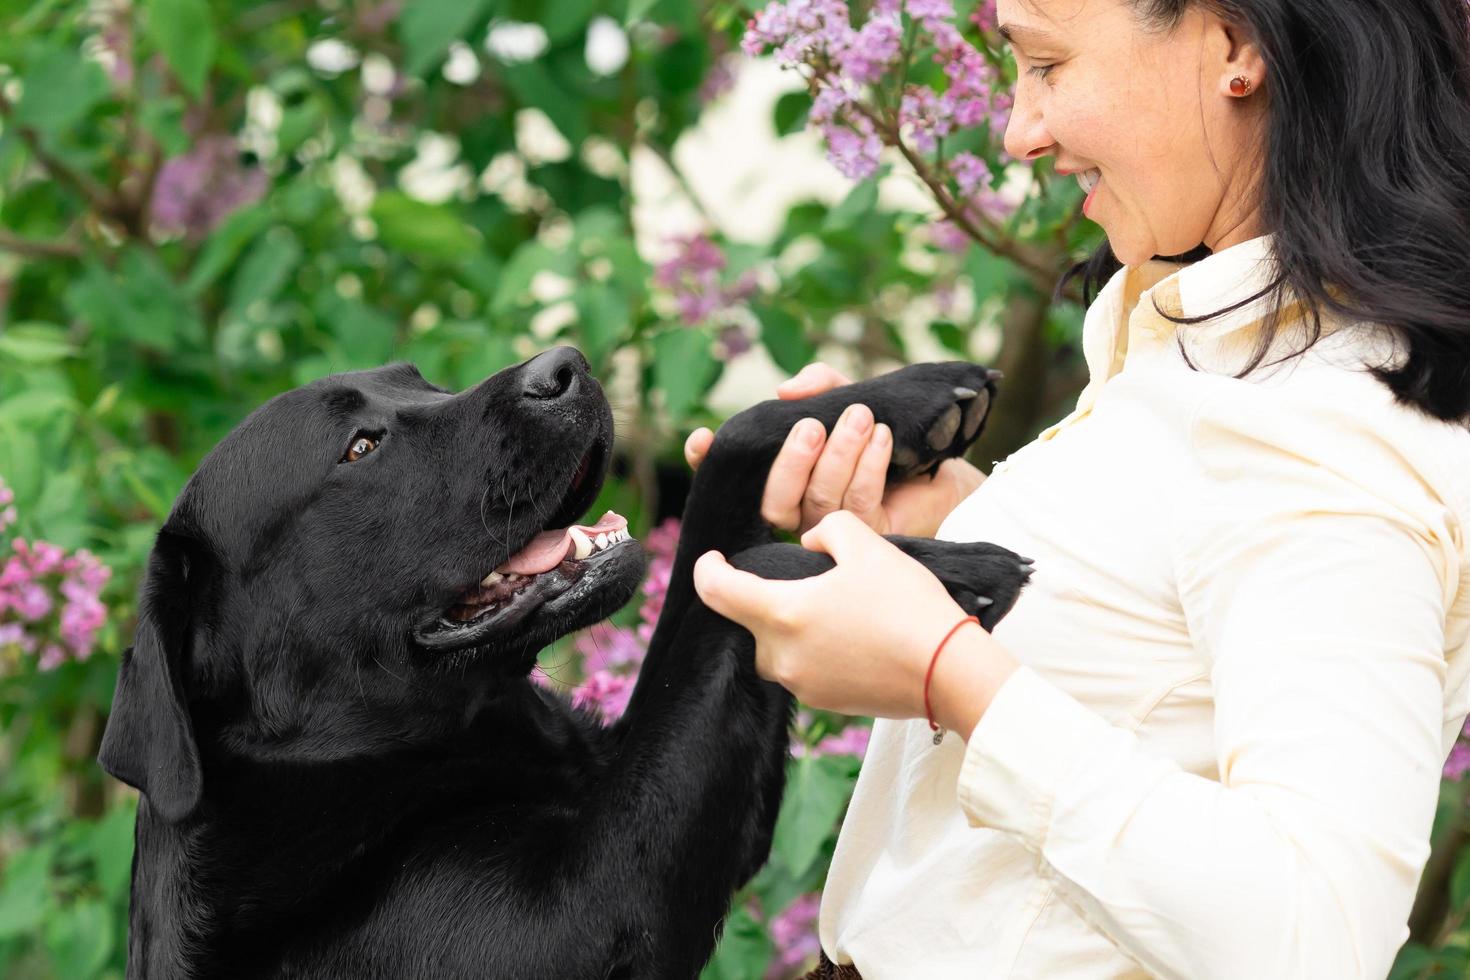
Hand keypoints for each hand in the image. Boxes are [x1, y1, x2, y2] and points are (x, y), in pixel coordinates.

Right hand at [683, 363, 986, 537]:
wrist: (954, 469)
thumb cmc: (896, 434)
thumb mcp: (855, 395)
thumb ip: (822, 385)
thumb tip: (787, 390)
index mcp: (789, 480)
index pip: (740, 480)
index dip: (713, 463)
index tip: (703, 438)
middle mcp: (803, 513)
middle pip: (775, 502)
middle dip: (791, 462)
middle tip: (813, 425)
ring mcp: (833, 533)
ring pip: (819, 502)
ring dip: (839, 456)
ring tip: (862, 418)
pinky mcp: (868, 540)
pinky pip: (858, 508)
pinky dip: (868, 467)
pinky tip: (883, 439)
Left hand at [692, 510, 1018, 733]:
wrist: (948, 670)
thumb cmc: (906, 605)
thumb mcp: (867, 544)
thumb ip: (827, 528)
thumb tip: (811, 542)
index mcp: (782, 615)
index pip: (717, 592)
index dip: (708, 570)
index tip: (713, 559)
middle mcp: (782, 658)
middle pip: (750, 623)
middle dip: (766, 600)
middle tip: (804, 581)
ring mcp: (803, 686)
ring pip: (779, 648)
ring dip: (794, 627)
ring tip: (837, 609)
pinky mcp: (826, 704)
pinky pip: (804, 669)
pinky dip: (816, 650)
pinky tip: (853, 637)